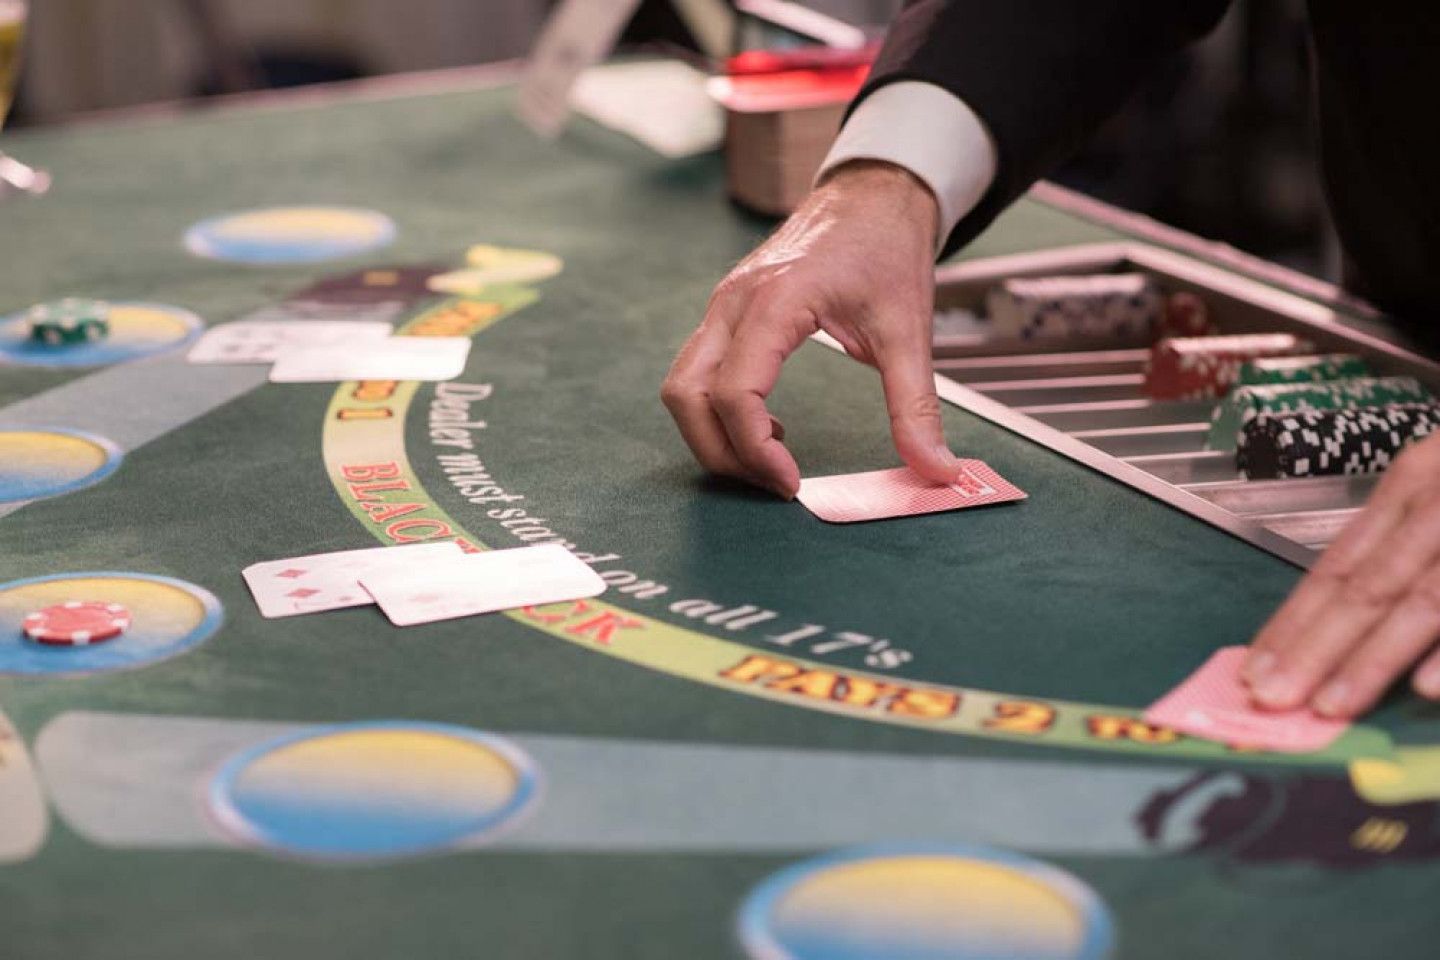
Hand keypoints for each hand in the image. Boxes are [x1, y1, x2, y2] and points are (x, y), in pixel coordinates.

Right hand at [661, 160, 964, 497]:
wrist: (873, 193)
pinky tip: (769, 426)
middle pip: (687, 395)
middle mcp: (735, 302)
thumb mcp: (908, 331)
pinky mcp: (726, 311)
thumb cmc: (886, 247)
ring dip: (712, 434)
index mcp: (775, 301)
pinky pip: (697, 371)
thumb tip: (937, 470)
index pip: (734, 393)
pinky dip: (717, 410)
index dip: (755, 450)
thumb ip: (917, 406)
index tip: (790, 482)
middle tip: (774, 482)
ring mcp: (723, 304)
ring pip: (682, 386)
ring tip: (768, 459)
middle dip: (722, 452)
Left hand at [1244, 431, 1439, 717]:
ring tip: (1332, 703)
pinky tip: (1428, 687)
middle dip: (1316, 648)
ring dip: (1375, 656)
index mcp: (1414, 483)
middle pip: (1370, 585)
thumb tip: (1331, 619)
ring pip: (1426, 598)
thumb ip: (1400, 543)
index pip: (1338, 564)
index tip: (1254, 669)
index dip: (1293, 621)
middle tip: (1272, 699)